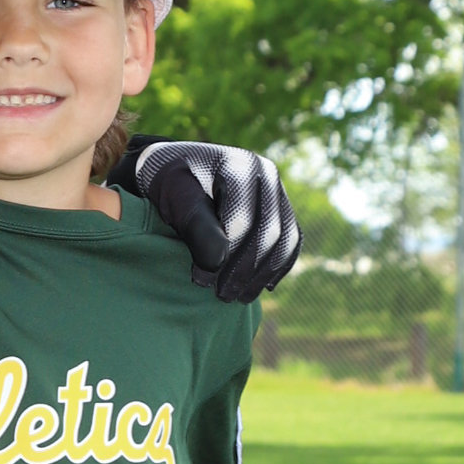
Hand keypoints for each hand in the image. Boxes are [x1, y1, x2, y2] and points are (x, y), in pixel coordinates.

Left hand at [117, 138, 301, 302]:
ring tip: (239, 297)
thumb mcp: (174, 198)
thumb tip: (218, 262)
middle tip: (222, 296)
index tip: (201, 281)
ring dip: (263, 275)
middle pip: (268, 232)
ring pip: (284, 239)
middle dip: (245, 270)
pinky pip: (291, 242)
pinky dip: (278, 268)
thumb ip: (195, 225)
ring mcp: (278, 191)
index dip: (223, 256)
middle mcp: (266, 174)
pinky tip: (260, 286)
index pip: (242, 220)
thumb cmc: (172, 185)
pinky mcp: (283, 209)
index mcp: (239, 166)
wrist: (182, 172)